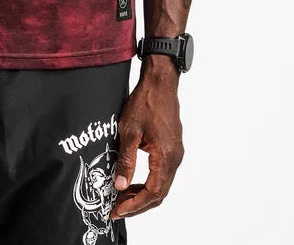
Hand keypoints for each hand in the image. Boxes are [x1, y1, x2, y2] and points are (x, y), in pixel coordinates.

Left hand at [109, 58, 183, 220]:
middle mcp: (175, 158)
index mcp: (165, 156)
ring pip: (162, 185)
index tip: (118, 210)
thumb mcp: (129, 131)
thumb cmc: (145, 102)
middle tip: (118, 208)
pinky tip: (133, 181)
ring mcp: (176, 154)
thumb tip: (119, 186)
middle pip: (159, 193)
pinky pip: (162, 174)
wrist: (160, 83)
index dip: (135, 205)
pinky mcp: (173, 148)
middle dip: (138, 204)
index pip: (152, 192)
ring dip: (143, 194)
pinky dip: (149, 182)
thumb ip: (126, 160)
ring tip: (122, 197)